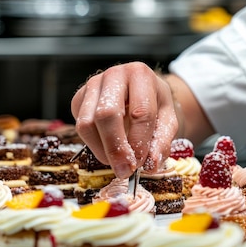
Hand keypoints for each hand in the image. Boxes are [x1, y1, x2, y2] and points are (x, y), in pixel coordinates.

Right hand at [71, 62, 178, 177]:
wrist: (140, 90)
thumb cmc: (155, 105)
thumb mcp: (167, 120)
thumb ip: (161, 142)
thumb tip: (151, 165)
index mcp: (141, 75)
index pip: (140, 112)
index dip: (139, 142)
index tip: (139, 164)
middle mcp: (114, 75)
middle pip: (107, 115)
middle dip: (115, 148)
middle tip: (124, 170)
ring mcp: (93, 84)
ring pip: (87, 123)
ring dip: (101, 150)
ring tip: (117, 162)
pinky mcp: (79, 98)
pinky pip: (78, 126)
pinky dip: (93, 144)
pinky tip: (108, 148)